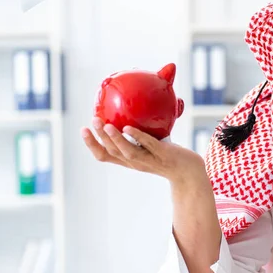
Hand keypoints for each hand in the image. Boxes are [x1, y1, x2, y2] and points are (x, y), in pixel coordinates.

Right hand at [81, 117, 206, 184]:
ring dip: (115, 139)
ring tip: (106, 125)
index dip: (92, 145)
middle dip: (99, 139)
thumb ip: (140, 128)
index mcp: (129, 160)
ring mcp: (149, 161)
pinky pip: (149, 146)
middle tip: (92, 122)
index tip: (83, 130)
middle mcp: (136, 163)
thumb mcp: (150, 143)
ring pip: (128, 152)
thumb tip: (134, 100)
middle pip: (112, 153)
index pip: (105, 156)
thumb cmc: (169, 155)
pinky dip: (138, 138)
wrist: (190, 172)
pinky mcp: (164, 157)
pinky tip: (128, 128)